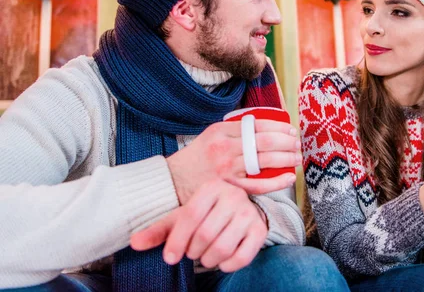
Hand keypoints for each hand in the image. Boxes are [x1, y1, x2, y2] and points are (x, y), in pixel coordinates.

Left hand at [131, 179, 267, 272]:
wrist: (240, 212)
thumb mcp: (182, 218)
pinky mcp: (260, 231)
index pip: (190, 216)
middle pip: (205, 234)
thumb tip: (134, 243)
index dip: (176, 241)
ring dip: (209, 260)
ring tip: (206, 255)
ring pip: (222, 248)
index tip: (169, 258)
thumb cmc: (206, 215)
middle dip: (193, 251)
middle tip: (193, 252)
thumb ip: (158, 230)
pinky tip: (222, 260)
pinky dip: (228, 265)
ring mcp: (249, 213)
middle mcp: (233, 196)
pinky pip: (242, 257)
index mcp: (212, 187)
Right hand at [167, 119, 300, 203]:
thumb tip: (266, 127)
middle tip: (298, 143)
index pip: (257, 124)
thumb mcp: (211, 135)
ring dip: (286, 158)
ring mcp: (228, 169)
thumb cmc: (196, 158)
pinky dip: (278, 181)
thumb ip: (235, 131)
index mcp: (221, 131)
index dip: (278, 126)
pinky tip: (290, 177)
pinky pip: (260, 185)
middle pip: (265, 141)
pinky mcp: (230, 188)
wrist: (172, 181)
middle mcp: (225, 148)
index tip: (290, 130)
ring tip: (297, 157)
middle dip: (287, 141)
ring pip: (265, 161)